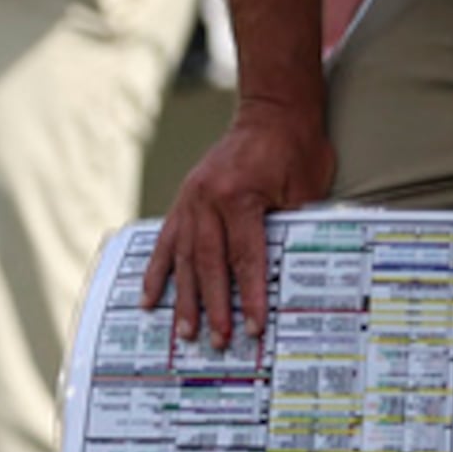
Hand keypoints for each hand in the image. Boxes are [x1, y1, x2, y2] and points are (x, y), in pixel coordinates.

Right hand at [143, 100, 337, 349]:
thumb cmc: (296, 149)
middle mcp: (206, 200)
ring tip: (184, 331)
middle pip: (209, 264)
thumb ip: (290, 230)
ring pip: (183, 257)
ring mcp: (189, 199)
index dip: (251, 297)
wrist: (272, 111)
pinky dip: (155, 271)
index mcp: (238, 197)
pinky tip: (147, 298)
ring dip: (183, 298)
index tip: (255, 328)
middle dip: (213, 306)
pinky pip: (166, 241)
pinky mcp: (183, 200)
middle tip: (217, 340)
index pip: (246, 259)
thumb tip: (288, 277)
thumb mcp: (305, 189)